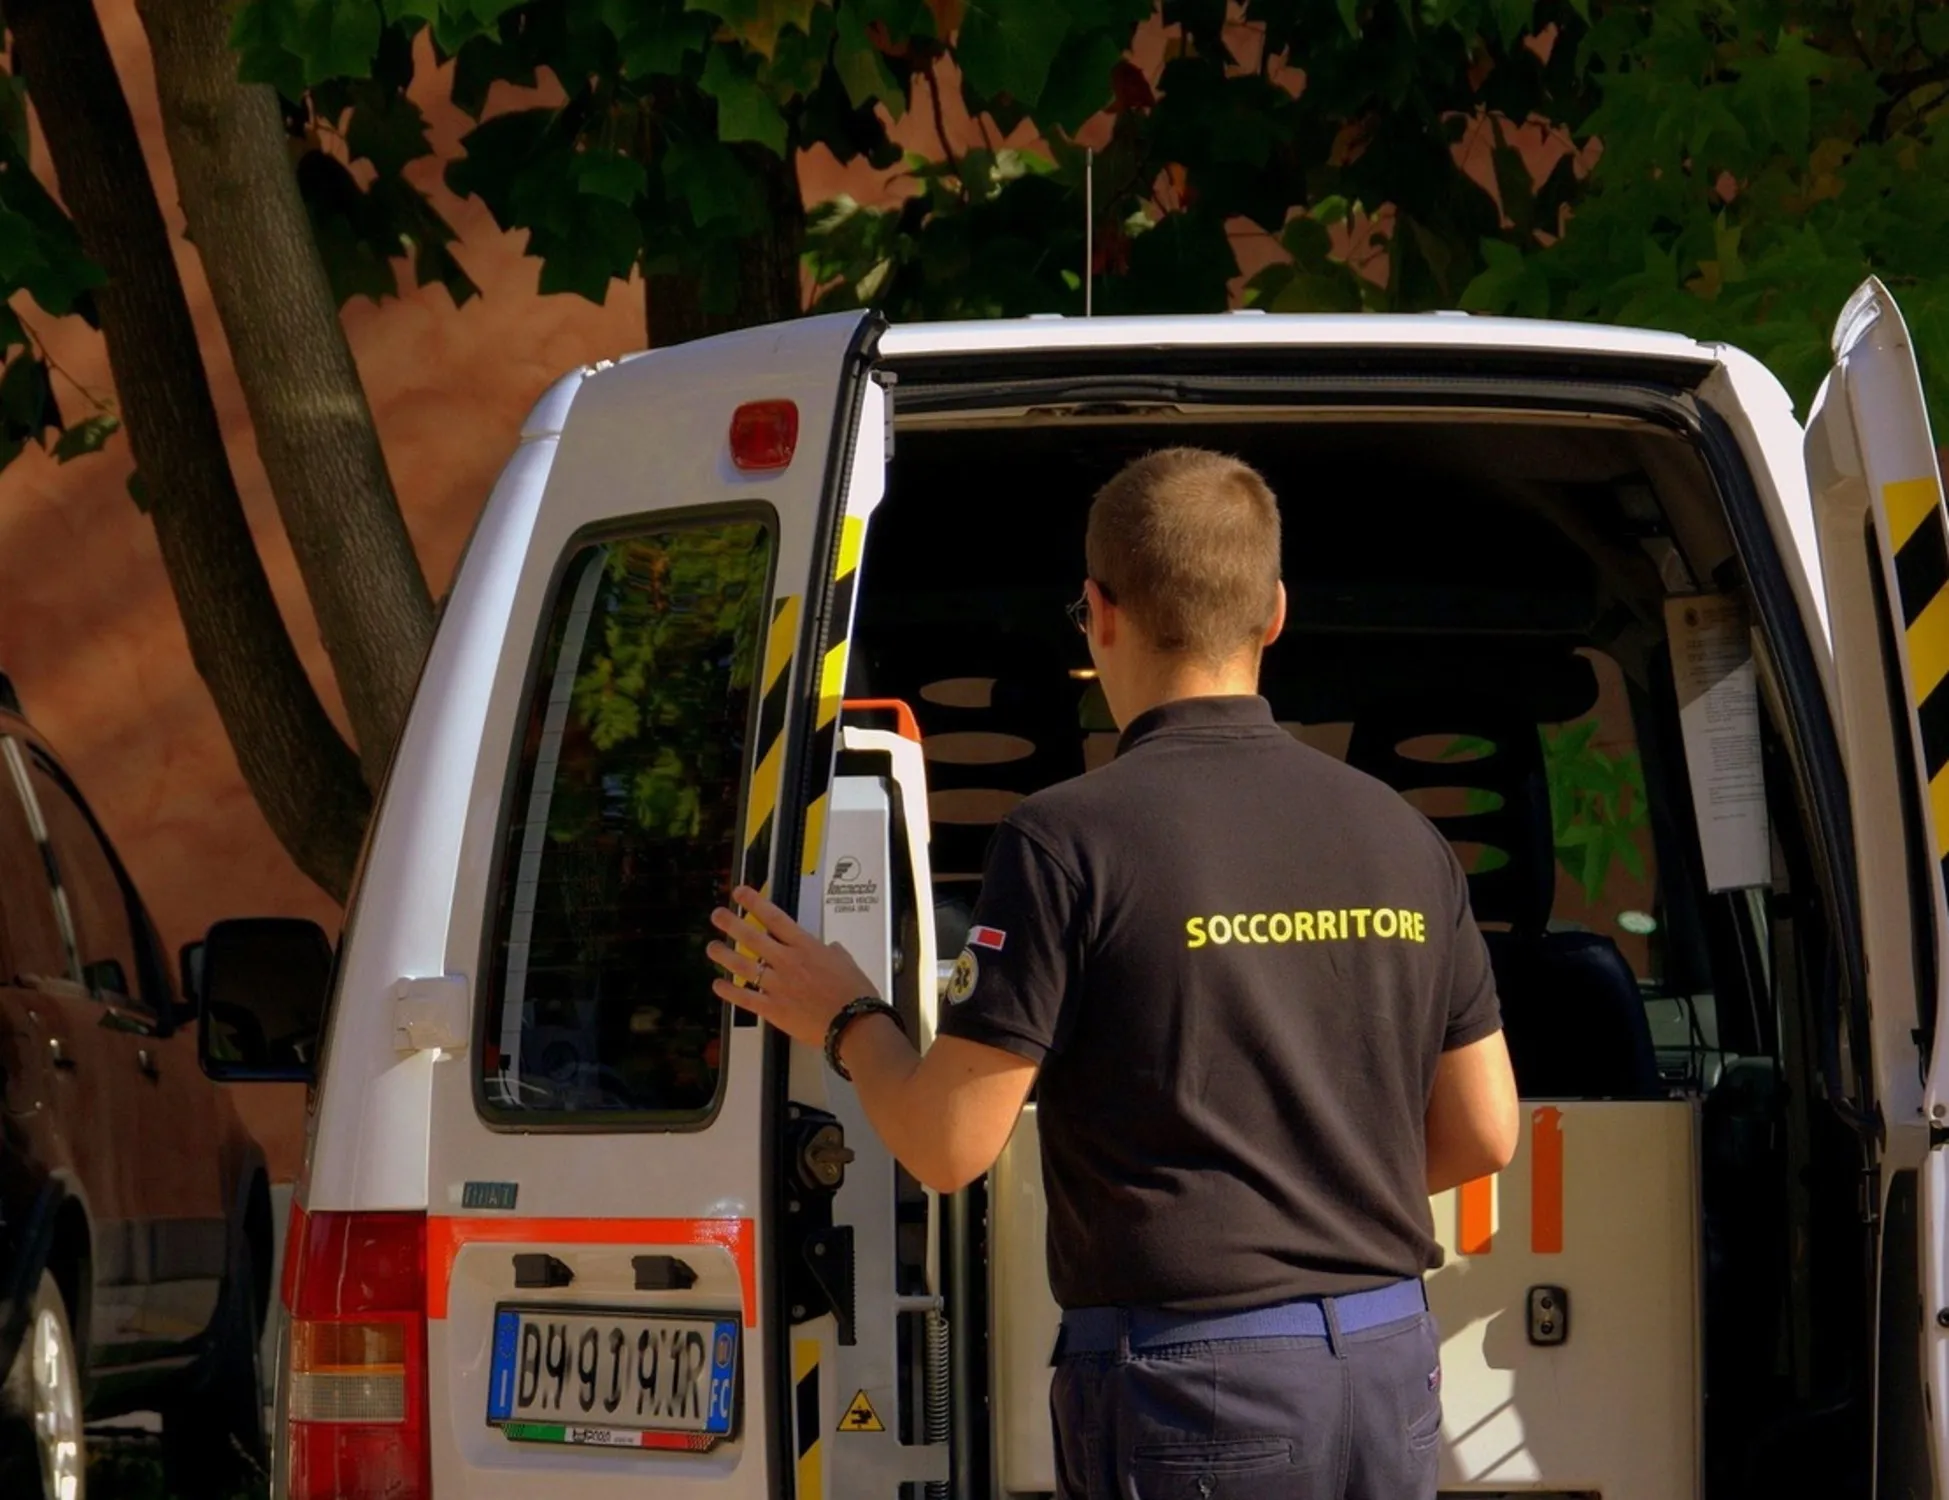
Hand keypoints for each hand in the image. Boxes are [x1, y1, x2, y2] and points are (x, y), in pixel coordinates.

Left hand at [708, 885, 880, 1050]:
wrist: (854, 1023)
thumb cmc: (855, 993)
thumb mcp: (848, 963)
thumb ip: (834, 953)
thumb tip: (830, 949)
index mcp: (806, 947)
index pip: (775, 918)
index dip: (754, 903)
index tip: (740, 893)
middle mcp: (787, 961)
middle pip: (752, 937)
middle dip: (731, 923)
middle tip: (717, 915)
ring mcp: (777, 985)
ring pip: (743, 965)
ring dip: (724, 955)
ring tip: (711, 947)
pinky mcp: (772, 1008)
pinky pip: (744, 997)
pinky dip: (728, 991)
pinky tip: (717, 985)